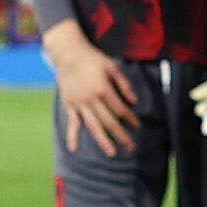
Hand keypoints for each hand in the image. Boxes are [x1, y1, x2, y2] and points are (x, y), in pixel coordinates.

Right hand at [45, 22, 135, 156]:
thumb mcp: (112, 66)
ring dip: (103, 140)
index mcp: (103, 89)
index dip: (130, 118)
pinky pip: (71, 123)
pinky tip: (74, 149)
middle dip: (121, 135)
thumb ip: (124, 84)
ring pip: (93, 126)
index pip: (120, 109)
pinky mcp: (69, 104)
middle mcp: (91, 99)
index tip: (138, 126)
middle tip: (131, 147)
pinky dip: (72, 136)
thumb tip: (134, 101)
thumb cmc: (92, 59)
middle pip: (109, 121)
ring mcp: (79, 103)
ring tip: (112, 152)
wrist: (68, 53)